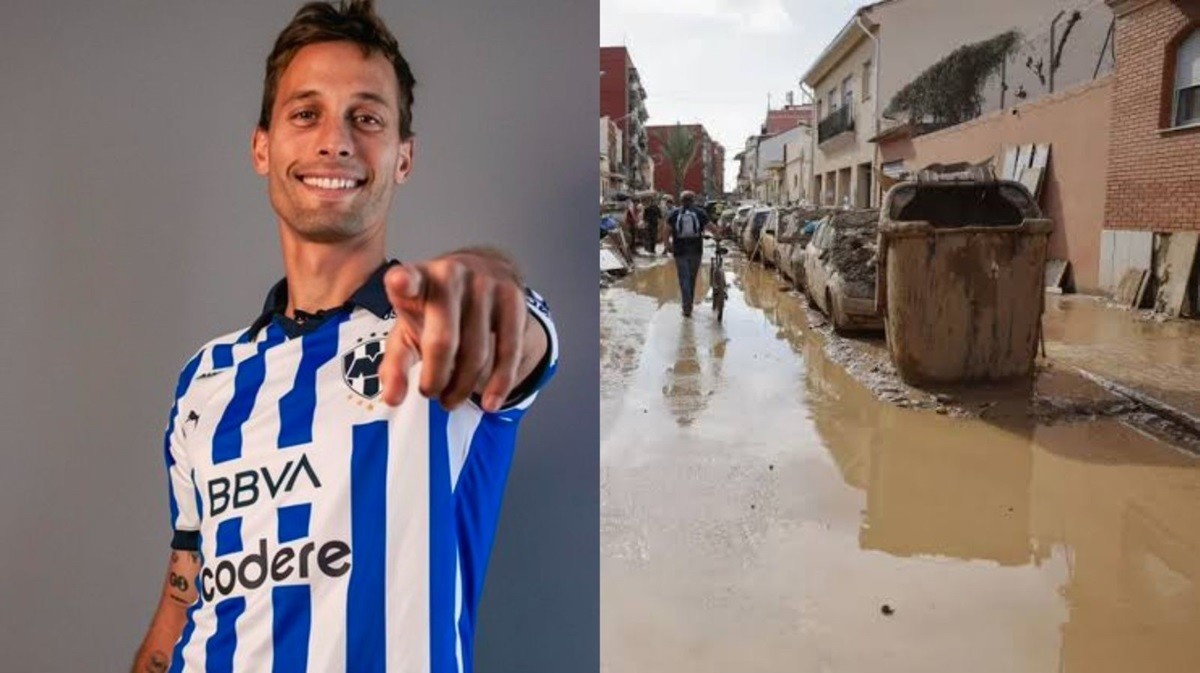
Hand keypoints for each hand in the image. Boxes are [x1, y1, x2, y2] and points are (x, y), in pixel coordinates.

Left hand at [379, 251, 528, 411]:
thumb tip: (392, 399)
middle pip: (443, 340)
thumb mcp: (408, 330)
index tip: (399, 283)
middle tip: (430, 394)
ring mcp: (484, 283)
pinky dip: (500, 383)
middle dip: (435, 378)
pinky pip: (508, 350)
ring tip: (451, 399)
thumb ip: (396, 363)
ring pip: (477, 352)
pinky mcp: (513, 297)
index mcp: (417, 279)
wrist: (482, 273)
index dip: (402, 281)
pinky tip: (491, 402)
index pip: (408, 278)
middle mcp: (450, 274)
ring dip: (462, 387)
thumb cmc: (436, 309)